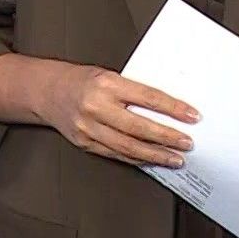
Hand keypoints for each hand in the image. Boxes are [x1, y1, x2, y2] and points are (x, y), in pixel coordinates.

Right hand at [41, 64, 198, 167]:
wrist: (47, 91)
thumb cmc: (82, 81)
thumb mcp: (110, 76)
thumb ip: (134, 91)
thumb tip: (168, 108)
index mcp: (107, 84)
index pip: (148, 98)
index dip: (173, 109)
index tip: (191, 116)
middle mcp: (96, 107)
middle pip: (139, 127)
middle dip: (167, 137)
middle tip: (187, 143)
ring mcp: (89, 128)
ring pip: (128, 146)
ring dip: (155, 155)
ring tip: (174, 158)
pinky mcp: (85, 143)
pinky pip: (116, 154)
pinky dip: (136, 159)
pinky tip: (151, 161)